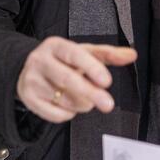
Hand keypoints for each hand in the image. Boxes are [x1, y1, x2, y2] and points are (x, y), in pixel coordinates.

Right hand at [16, 37, 137, 122]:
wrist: (28, 70)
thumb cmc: (63, 60)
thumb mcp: (83, 53)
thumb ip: (108, 54)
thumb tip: (132, 55)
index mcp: (55, 45)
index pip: (74, 54)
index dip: (91, 68)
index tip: (106, 81)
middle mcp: (40, 60)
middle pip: (67, 79)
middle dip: (90, 93)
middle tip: (108, 104)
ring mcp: (31, 80)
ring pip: (64, 99)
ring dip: (82, 104)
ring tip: (85, 98)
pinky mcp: (28, 99)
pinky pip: (55, 114)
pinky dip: (69, 114)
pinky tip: (68, 104)